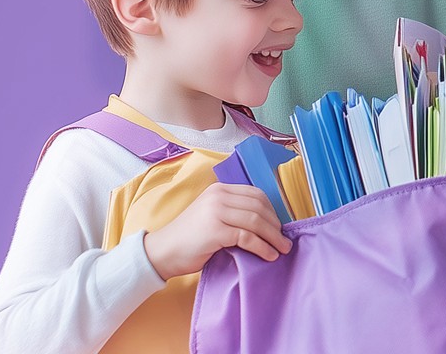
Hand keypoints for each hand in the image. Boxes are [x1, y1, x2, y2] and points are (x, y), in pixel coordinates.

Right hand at [143, 182, 292, 278]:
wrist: (161, 253)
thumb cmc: (189, 240)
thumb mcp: (212, 216)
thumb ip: (234, 213)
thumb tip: (268, 223)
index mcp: (219, 190)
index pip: (256, 195)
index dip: (272, 210)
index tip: (279, 226)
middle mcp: (218, 196)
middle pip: (259, 207)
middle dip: (276, 225)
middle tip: (285, 240)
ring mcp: (216, 212)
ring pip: (256, 221)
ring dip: (273, 237)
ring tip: (282, 249)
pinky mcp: (215, 230)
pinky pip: (248, 237)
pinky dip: (262, 247)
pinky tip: (269, 255)